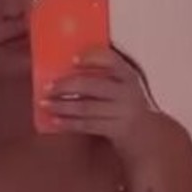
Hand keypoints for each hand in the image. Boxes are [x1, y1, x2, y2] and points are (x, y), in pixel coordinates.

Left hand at [42, 48, 156, 164]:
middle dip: (66, 85)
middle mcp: (127, 91)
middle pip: (92, 85)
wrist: (146, 134)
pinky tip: (54, 121)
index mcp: (127, 74)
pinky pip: (88, 125)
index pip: (111, 60)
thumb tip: (64, 66)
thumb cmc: (124, 104)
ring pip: (87, 107)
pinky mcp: (117, 129)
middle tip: (48, 87)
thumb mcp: (120, 85)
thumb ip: (101, 75)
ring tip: (45, 104)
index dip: (91, 58)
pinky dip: (69, 123)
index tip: (72, 59)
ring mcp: (123, 111)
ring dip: (62, 105)